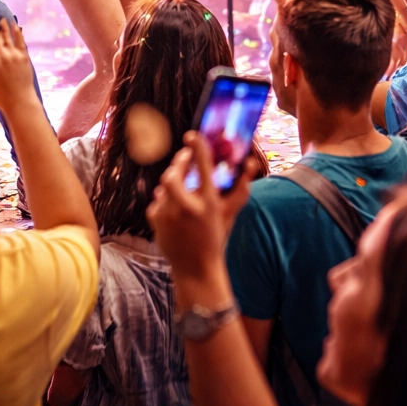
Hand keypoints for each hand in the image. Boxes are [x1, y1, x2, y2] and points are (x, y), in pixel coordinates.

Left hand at [147, 132, 258, 283]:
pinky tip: (174, 210)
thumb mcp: (230, 213)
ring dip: (173, 182)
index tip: (192, 136)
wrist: (195, 269)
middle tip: (185, 157)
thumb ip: (240, 188)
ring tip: (183, 191)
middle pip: (174, 173)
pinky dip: (165, 199)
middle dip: (179, 162)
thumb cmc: (216, 238)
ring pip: (165, 185)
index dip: (197, 148)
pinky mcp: (155, 220)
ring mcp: (168, 215)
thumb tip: (251, 163)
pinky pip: (158, 199)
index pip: (203, 168)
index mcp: (208, 204)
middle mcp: (187, 208)